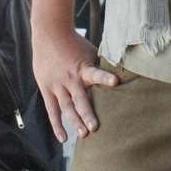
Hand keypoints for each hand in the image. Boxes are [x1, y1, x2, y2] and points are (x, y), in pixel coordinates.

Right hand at [32, 20, 116, 141]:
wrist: (50, 32)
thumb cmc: (75, 43)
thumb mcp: (90, 52)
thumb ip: (100, 66)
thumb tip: (123, 73)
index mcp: (83, 68)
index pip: (95, 73)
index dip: (104, 78)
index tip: (115, 82)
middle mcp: (70, 78)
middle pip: (79, 99)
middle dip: (87, 114)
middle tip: (94, 128)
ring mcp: (57, 85)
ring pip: (66, 107)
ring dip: (74, 121)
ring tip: (84, 134)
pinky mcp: (46, 88)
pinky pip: (52, 110)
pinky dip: (56, 124)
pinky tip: (63, 138)